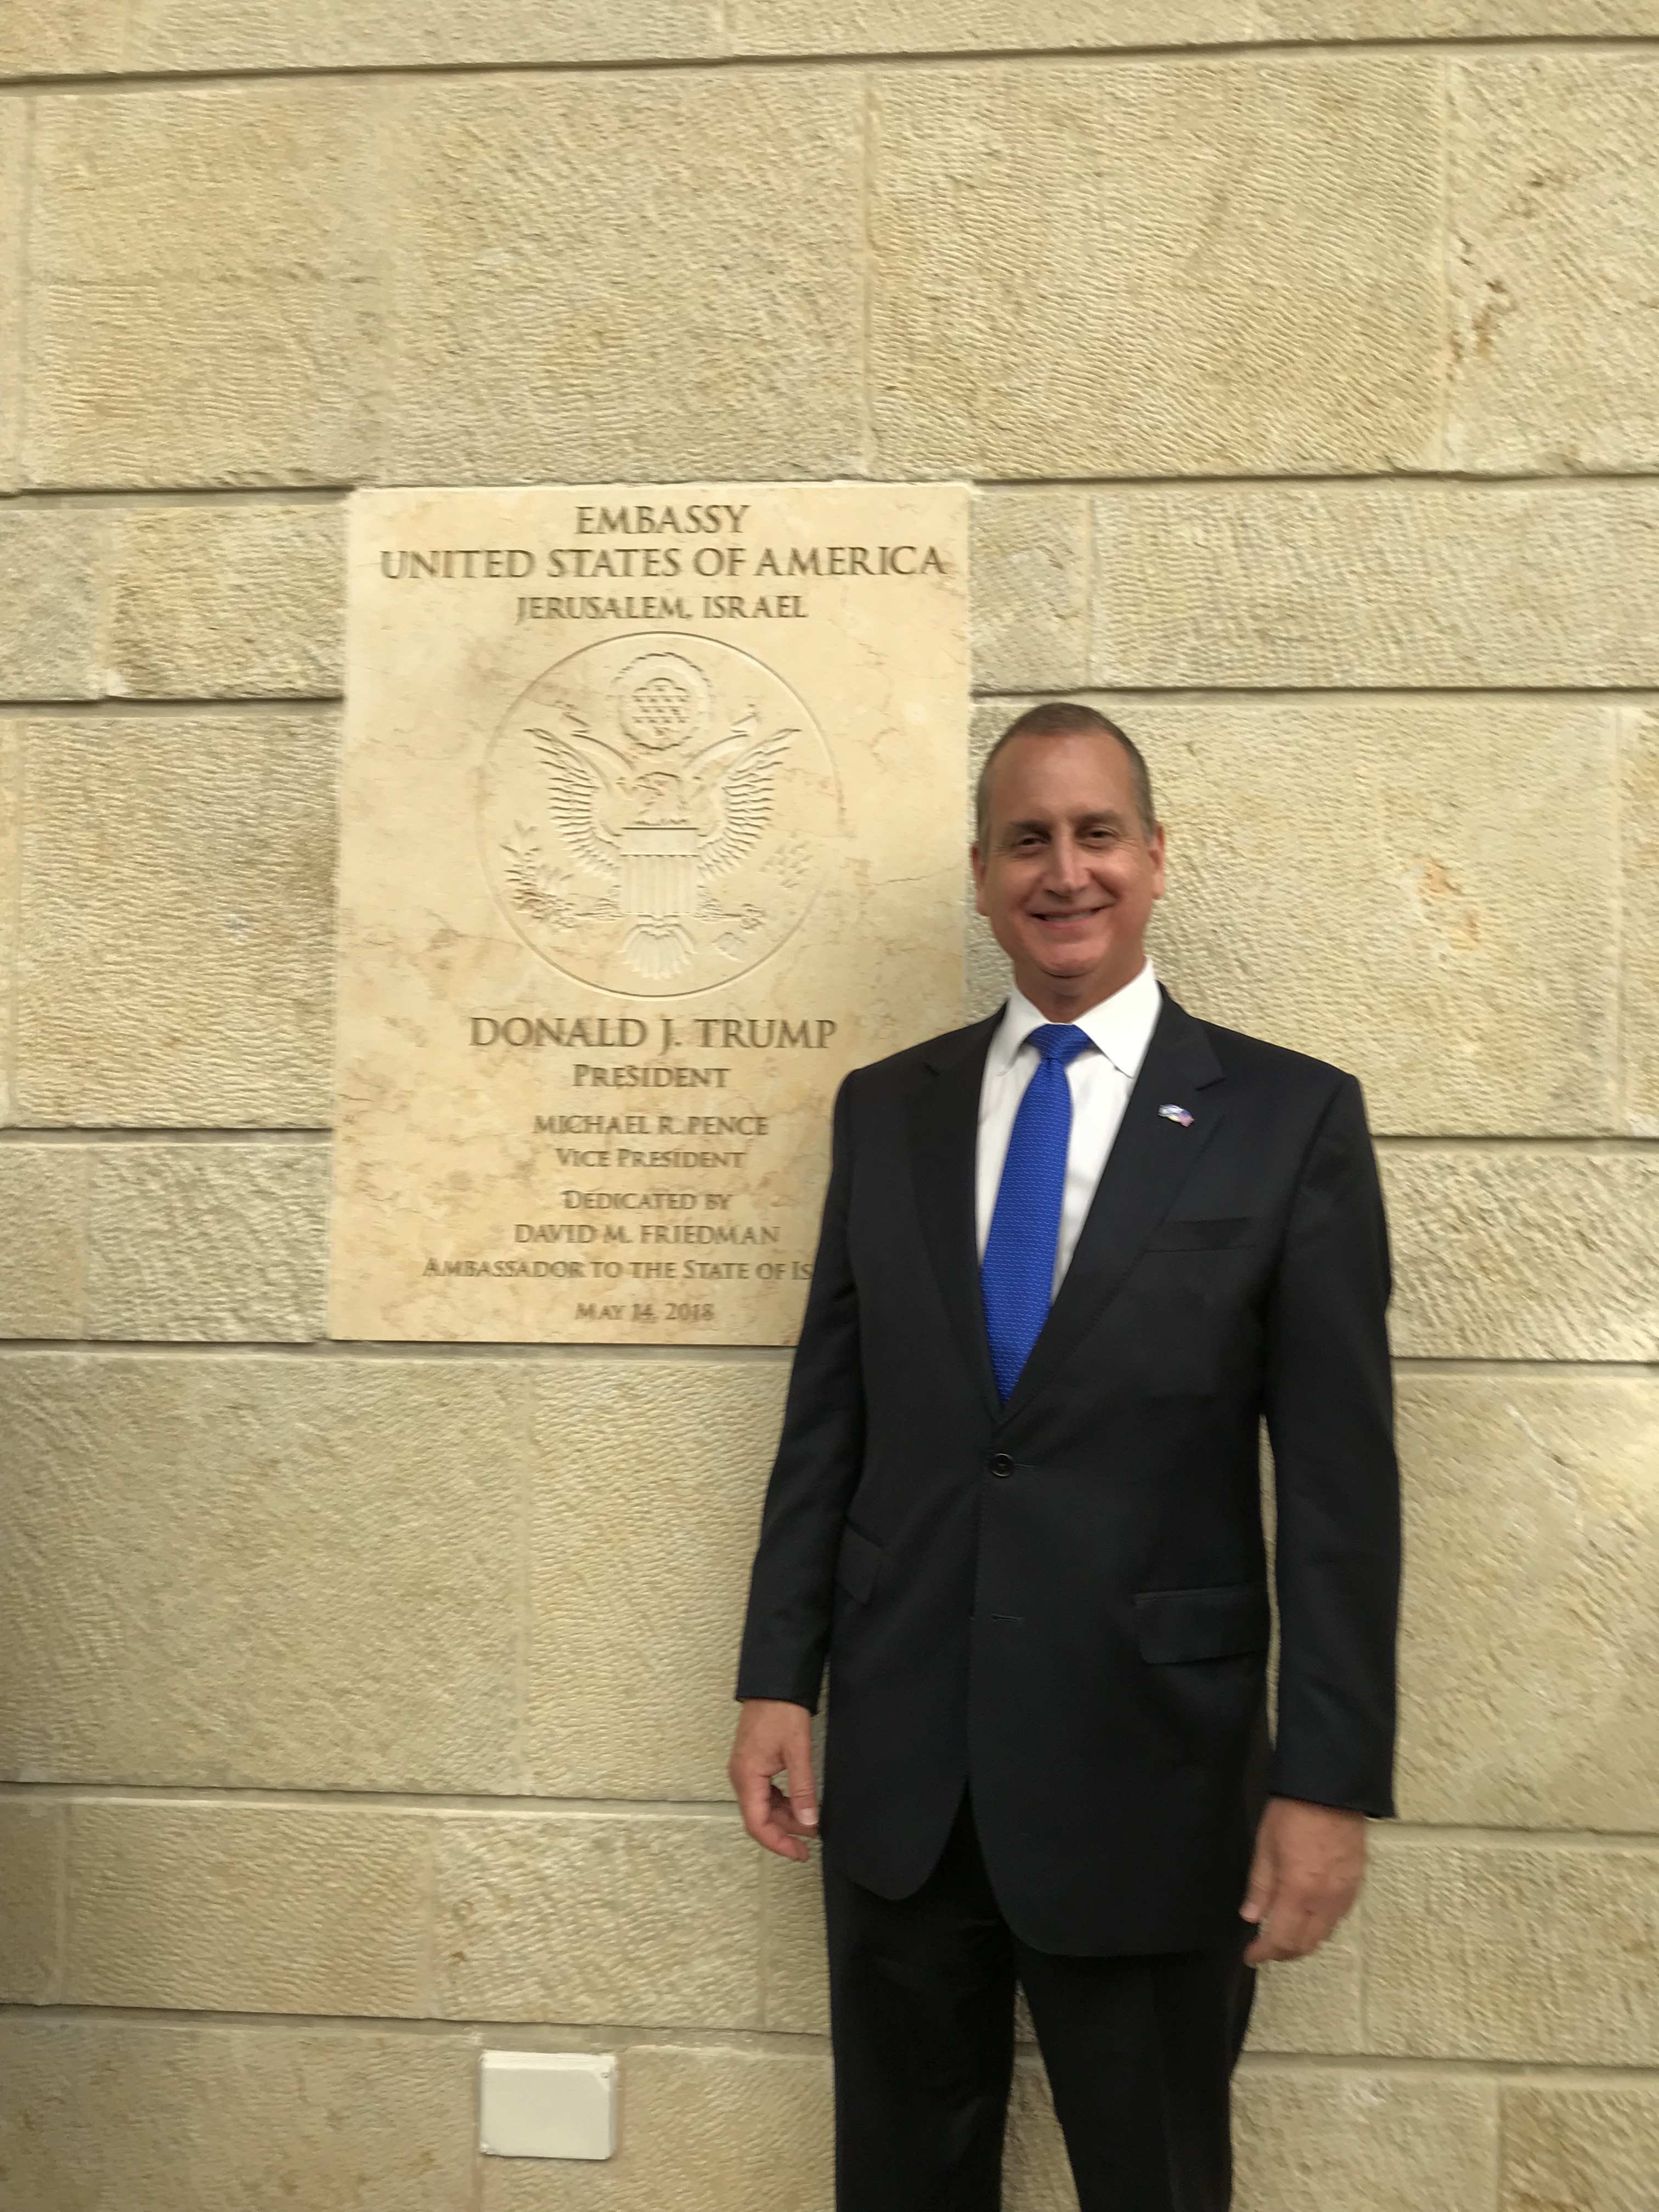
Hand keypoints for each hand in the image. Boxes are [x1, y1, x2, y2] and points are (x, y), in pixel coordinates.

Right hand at [729, 1699, 818, 1861]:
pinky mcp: (752, 1764)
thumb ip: (803, 1789)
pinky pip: (764, 1793)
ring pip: (763, 1806)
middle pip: (759, 1817)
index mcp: (747, 1777)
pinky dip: (781, 1803)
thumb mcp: (797, 1751)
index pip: (757, 1824)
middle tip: (812, 1840)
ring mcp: (745, 1771)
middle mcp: (741, 1777)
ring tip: (810, 1822)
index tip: (800, 1853)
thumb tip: (809, 1822)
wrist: (773, 1684)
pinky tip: (798, 1804)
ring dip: (785, 1818)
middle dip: (785, 1832)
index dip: (778, 1843)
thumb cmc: (782, 1712)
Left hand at [1240, 1796, 1365, 1964]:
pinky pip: (1338, 1916)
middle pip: (1306, 1945)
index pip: (1282, 1940)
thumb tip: (1251, 1917)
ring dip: (1303, 1940)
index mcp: (1299, 1892)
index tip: (1251, 1956)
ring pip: (1324, 1934)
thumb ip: (1260, 1887)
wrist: (1330, 1788)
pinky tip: (1308, 1914)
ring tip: (1284, 1931)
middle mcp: (1326, 1900)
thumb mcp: (1265, 1846)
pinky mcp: (1357, 1884)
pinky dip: (1321, 1924)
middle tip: (1265, 1947)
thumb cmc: (1293, 1812)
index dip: (1264, 1953)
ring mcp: (1345, 1893)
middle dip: (1284, 1952)